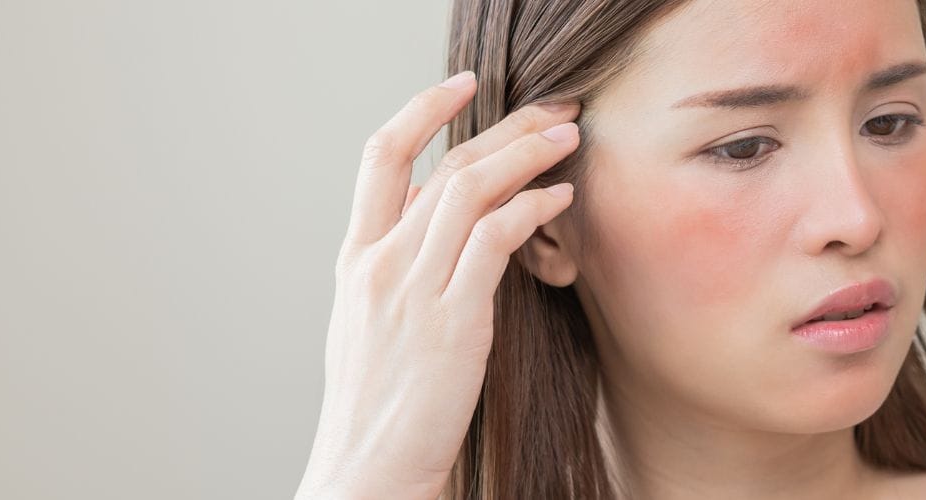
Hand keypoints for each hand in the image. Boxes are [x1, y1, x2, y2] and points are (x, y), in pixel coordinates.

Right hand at [295, 71, 580, 498]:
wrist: (366, 471)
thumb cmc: (379, 407)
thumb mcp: (367, 323)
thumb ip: (391, 263)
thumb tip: (422, 209)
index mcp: (356, 260)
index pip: (381, 156)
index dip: (423, 108)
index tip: (465, 84)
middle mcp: (380, 264)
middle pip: (445, 164)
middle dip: (505, 126)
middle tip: (554, 108)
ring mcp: (414, 290)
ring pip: (471, 190)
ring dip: (528, 155)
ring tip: (569, 139)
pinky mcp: (454, 322)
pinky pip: (493, 241)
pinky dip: (531, 209)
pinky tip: (559, 199)